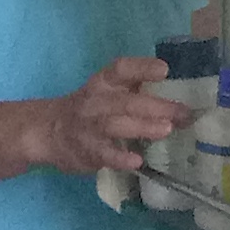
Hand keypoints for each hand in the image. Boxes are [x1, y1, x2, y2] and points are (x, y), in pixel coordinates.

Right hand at [41, 55, 193, 175]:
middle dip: (156, 106)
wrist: (47, 131)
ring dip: (142, 126)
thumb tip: (175, 87)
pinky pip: (104, 154)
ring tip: (166, 130)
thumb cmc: (89, 108)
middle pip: (126, 101)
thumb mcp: (106, 90)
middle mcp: (96, 102)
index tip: (164, 70)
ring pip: (115, 125)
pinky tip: (137, 161)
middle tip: (183, 112)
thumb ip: (135, 86)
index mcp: (103, 82)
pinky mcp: (87, 151)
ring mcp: (90, 127)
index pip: (121, 69)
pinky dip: (120, 158)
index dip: (142, 68)